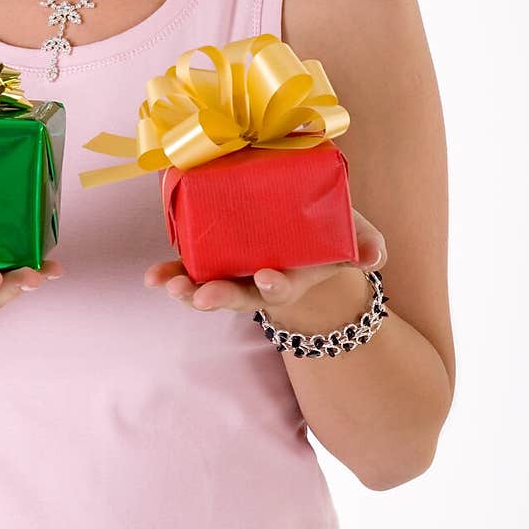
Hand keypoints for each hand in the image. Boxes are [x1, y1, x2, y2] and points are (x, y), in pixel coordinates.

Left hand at [143, 206, 386, 313]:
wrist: (304, 230)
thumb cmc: (328, 235)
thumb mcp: (353, 237)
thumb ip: (365, 244)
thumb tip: (375, 254)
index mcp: (290, 278)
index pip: (280, 289)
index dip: (273, 286)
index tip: (266, 277)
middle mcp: (257, 283)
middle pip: (237, 296)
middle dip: (219, 297)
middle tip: (202, 296)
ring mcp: (232, 274)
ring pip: (208, 288)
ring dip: (187, 290)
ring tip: (167, 285)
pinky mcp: (211, 261)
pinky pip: (189, 271)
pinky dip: (171, 274)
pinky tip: (152, 277)